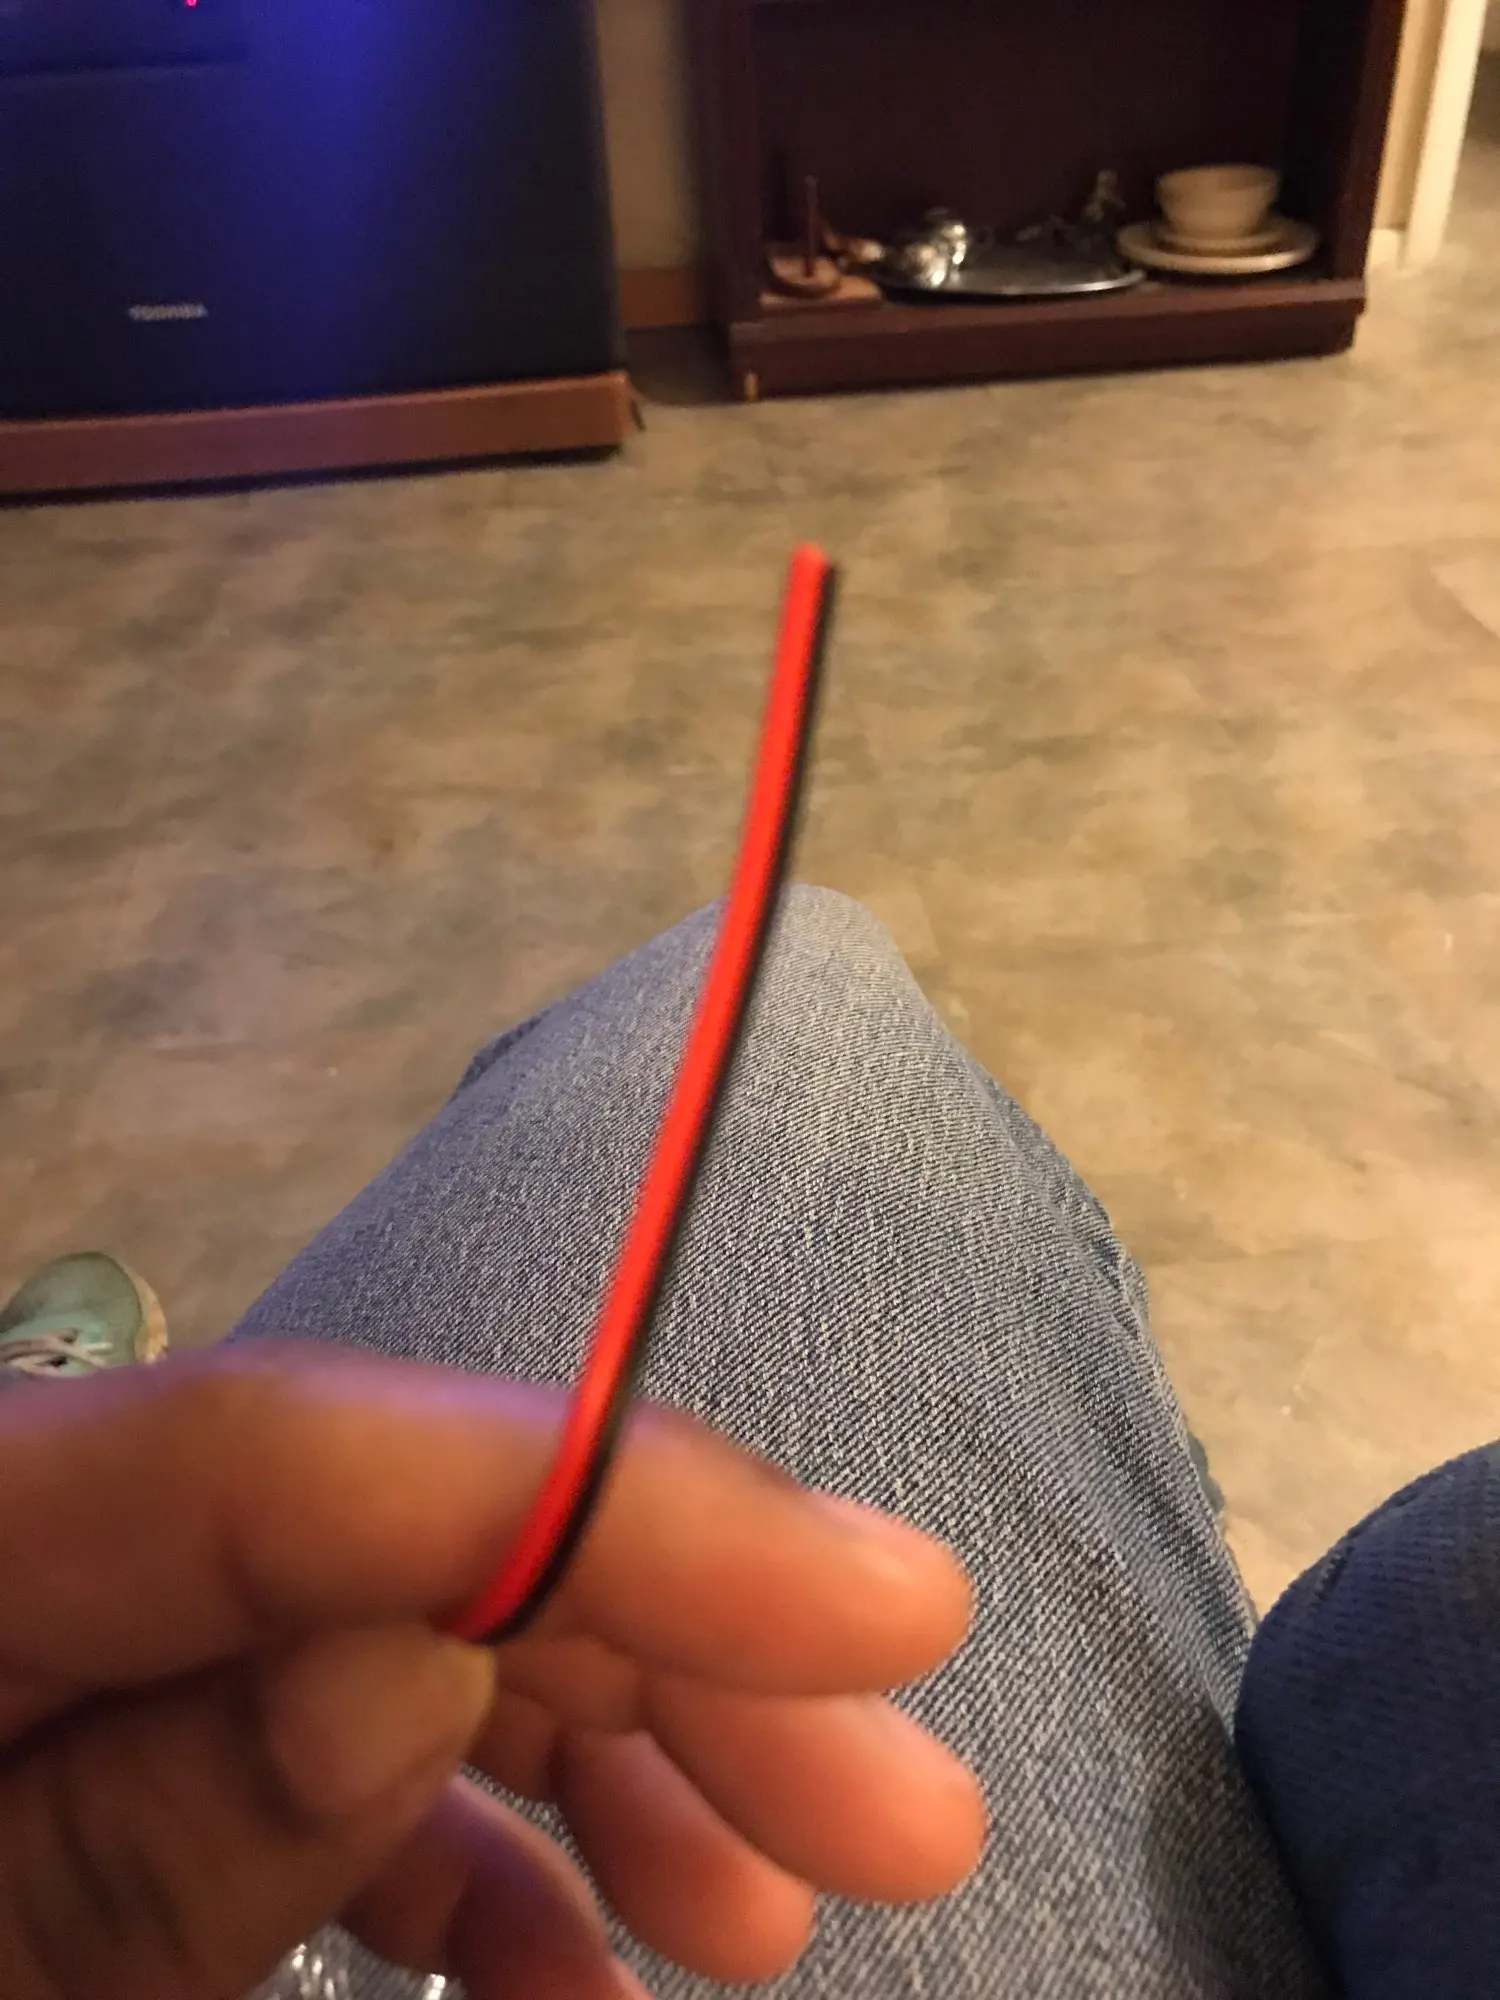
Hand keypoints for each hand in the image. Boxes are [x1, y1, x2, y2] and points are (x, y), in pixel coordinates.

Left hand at [0, 1342, 981, 1998]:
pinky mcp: (110, 1752)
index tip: (883, 1590)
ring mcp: (79, 1656)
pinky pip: (317, 1764)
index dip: (604, 1493)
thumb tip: (419, 1665)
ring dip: (602, 1772)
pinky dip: (468, 1868)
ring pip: (387, 1646)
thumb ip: (141, 1841)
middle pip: (389, 1546)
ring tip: (773, 1917)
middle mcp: (24, 1554)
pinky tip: (583, 1978)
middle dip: (665, 1663)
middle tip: (909, 1804)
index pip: (291, 1464)